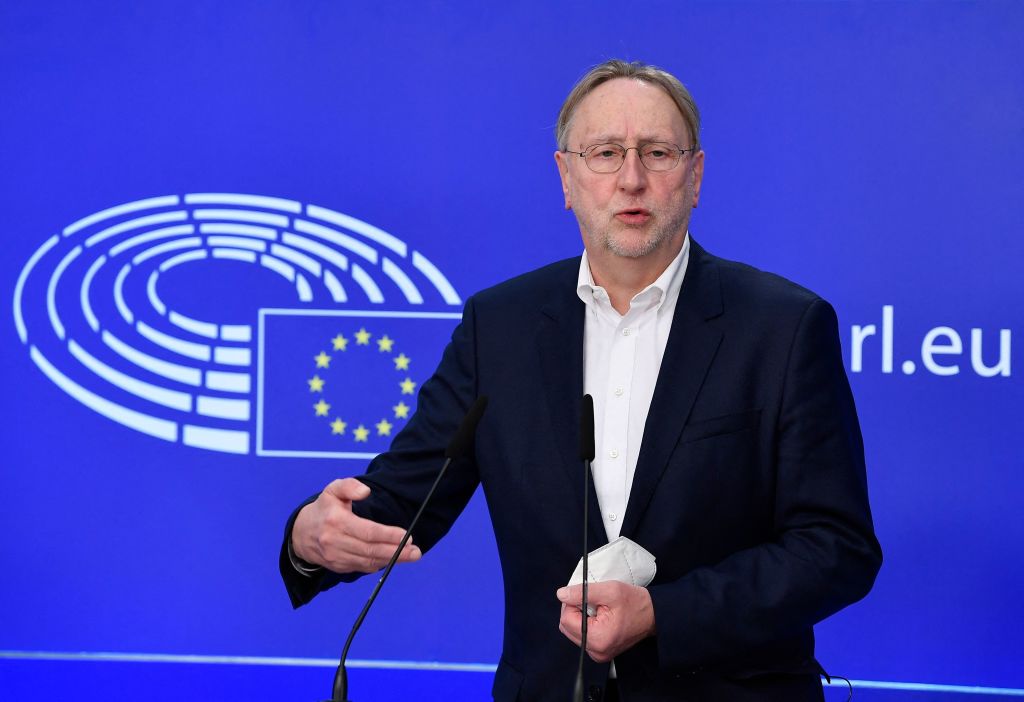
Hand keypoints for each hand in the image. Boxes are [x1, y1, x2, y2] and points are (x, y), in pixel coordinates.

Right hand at [291, 478, 421, 573]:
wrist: (301, 534)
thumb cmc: (325, 508)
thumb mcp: (333, 490)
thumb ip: (350, 486)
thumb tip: (365, 491)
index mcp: (336, 521)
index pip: (367, 532)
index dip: (389, 535)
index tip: (407, 536)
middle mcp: (335, 542)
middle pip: (370, 550)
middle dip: (396, 552)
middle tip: (416, 551)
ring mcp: (336, 557)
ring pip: (368, 562)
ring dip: (391, 560)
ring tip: (411, 555)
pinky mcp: (338, 567)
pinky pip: (362, 567)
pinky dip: (379, 564)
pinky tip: (392, 557)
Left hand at [556, 581, 655, 662]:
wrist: (653, 615)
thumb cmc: (635, 603)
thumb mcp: (609, 590)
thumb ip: (582, 592)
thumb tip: (561, 594)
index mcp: (597, 638)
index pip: (566, 619)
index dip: (571, 603)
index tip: (584, 595)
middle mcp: (596, 651)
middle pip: (566, 627)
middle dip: (574, 610)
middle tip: (591, 601)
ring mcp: (598, 653)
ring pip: (572, 631)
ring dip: (579, 617)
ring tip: (597, 609)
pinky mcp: (600, 651)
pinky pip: (582, 636)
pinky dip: (585, 624)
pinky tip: (598, 617)